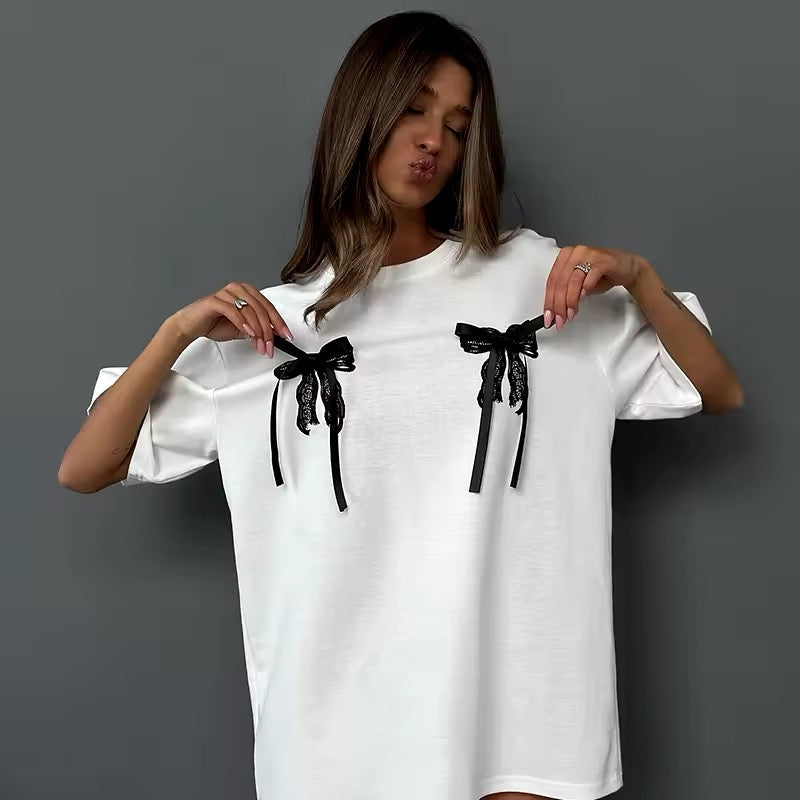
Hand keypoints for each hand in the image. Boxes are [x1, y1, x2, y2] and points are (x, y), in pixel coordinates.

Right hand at [169, 282, 291, 357]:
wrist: (191, 325)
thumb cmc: (214, 323)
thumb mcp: (243, 329)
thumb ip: (257, 329)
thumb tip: (273, 337)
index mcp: (247, 292)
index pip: (268, 307)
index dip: (279, 322)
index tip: (286, 336)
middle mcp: (238, 289)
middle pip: (261, 309)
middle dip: (269, 331)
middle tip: (271, 345)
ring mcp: (226, 293)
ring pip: (250, 310)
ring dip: (258, 330)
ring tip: (260, 344)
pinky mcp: (215, 301)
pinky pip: (233, 311)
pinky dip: (243, 323)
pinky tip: (248, 333)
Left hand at [543, 244, 644, 329]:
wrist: (626, 267)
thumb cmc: (602, 274)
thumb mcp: (579, 285)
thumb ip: (567, 294)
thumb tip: (556, 312)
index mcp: (565, 256)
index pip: (552, 281)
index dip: (549, 301)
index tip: (548, 317)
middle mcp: (575, 253)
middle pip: (560, 282)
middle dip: (558, 305)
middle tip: (559, 319)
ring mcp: (589, 254)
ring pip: (573, 280)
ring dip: (570, 301)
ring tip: (570, 314)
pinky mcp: (603, 260)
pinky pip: (591, 274)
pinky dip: (585, 288)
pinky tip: (582, 298)